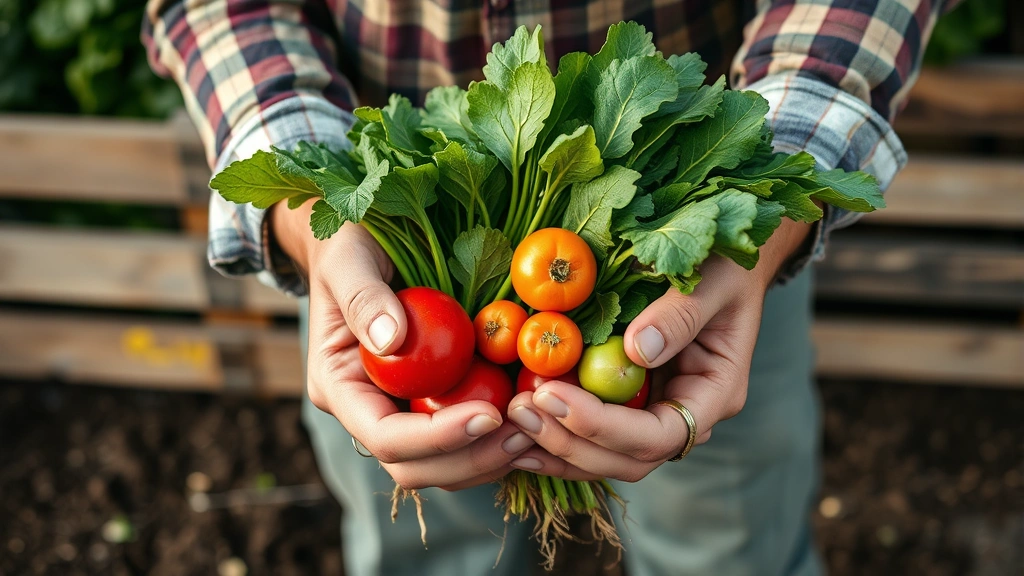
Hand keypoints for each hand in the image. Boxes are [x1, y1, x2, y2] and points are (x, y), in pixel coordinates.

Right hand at [271, 200, 534, 489]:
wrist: (360, 241)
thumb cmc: (348, 243)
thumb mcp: (348, 258)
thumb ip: (364, 296)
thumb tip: (391, 340)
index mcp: (340, 386)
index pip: (385, 437)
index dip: (437, 437)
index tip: (488, 415)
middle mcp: (369, 410)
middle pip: (416, 467)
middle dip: (471, 459)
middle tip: (525, 433)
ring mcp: (401, 410)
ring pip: (443, 465)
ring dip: (490, 457)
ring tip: (537, 430)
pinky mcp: (433, 400)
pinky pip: (464, 438)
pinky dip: (498, 437)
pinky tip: (535, 419)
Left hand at [505, 218, 812, 481]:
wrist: (723, 264)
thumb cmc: (725, 265)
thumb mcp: (714, 280)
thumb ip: (680, 315)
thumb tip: (636, 351)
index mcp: (714, 394)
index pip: (659, 436)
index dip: (604, 426)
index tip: (554, 394)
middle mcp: (685, 415)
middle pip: (627, 458)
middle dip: (570, 442)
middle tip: (520, 409)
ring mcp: (655, 413)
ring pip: (605, 456)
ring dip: (555, 446)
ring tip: (509, 421)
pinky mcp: (627, 403)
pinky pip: (591, 434)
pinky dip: (554, 434)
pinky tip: (516, 428)